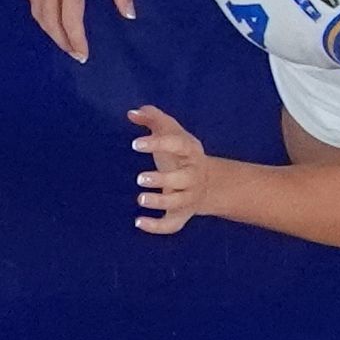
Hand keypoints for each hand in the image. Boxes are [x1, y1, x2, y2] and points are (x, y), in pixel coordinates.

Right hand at [23, 0, 134, 62]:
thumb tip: (128, 15)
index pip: (70, 20)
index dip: (76, 41)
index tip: (83, 55)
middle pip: (49, 20)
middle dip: (61, 40)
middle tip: (74, 51)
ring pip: (36, 9)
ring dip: (48, 27)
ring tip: (63, 35)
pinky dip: (38, 8)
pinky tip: (48, 10)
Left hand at [129, 106, 211, 233]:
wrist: (208, 183)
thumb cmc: (180, 153)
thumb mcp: (171, 132)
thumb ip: (153, 118)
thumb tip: (132, 112)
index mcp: (190, 151)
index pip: (177, 145)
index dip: (157, 144)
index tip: (135, 144)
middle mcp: (193, 175)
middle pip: (183, 178)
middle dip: (162, 179)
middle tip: (140, 178)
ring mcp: (188, 197)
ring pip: (178, 202)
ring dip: (160, 202)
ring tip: (140, 199)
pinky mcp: (181, 215)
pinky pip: (172, 225)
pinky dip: (156, 227)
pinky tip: (138, 222)